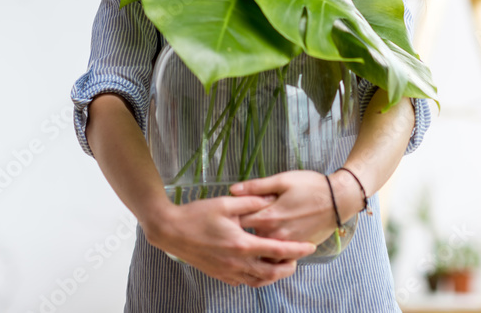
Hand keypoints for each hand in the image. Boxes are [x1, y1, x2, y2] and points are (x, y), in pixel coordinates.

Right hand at [142, 194, 315, 287]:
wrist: (170, 231)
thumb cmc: (197, 215)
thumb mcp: (226, 203)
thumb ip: (252, 202)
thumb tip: (271, 199)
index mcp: (242, 244)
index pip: (277, 250)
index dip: (297, 250)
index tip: (310, 247)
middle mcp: (237, 263)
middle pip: (272, 273)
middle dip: (289, 267)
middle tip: (297, 258)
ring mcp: (227, 272)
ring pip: (259, 281)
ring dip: (273, 274)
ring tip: (281, 262)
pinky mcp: (219, 275)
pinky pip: (244, 281)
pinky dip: (256, 277)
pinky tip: (258, 265)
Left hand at [230, 171, 359, 244]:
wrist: (339, 200)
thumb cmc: (311, 186)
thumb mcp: (283, 180)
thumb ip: (256, 187)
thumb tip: (232, 189)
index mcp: (268, 216)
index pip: (239, 220)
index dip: (229, 217)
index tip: (224, 214)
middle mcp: (275, 235)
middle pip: (247, 239)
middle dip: (237, 234)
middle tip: (229, 228)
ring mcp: (287, 245)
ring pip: (262, 253)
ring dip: (252, 248)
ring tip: (244, 241)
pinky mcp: (297, 249)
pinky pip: (277, 259)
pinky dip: (268, 256)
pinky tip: (262, 250)